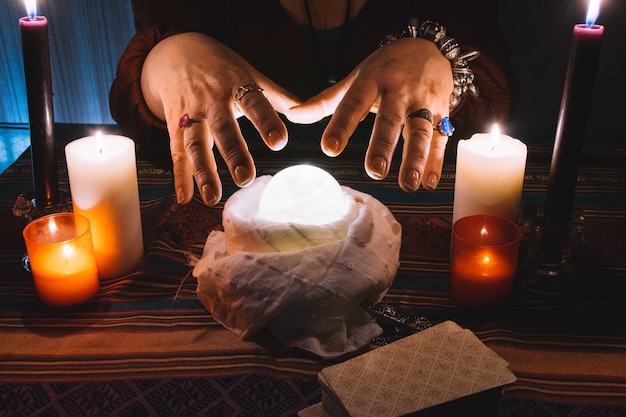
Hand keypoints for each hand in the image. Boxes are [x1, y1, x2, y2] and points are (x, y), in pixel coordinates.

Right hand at [141, 32, 300, 204]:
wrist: (175, 53)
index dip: (266, 122)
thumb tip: (310, 112)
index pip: (254, 104)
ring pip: (196, 144)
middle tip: (245, 179)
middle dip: (234, 154)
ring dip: (203, 172)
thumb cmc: (222, 68)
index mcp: (236, 85)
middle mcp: (212, 101)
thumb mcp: (250, 75)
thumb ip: (278, 97)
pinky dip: (181, 177)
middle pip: (223, 128)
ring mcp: (191, 114)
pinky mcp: (175, 127)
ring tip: (213, 197)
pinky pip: (177, 153)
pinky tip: (185, 198)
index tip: (280, 142)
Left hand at [286, 38, 452, 191]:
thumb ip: (326, 100)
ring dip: (416, 159)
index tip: (328, 149)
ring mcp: (424, 101)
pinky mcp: (443, 112)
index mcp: (372, 81)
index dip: (341, 126)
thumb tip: (292, 114)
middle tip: (374, 171)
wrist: (428, 47)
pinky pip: (440, 139)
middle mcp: (399, 91)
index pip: (353, 104)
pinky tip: (429, 183)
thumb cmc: (384, 68)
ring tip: (408, 185)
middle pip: (390, 119)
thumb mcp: (356, 79)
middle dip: (383, 145)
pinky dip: (436, 162)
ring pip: (421, 131)